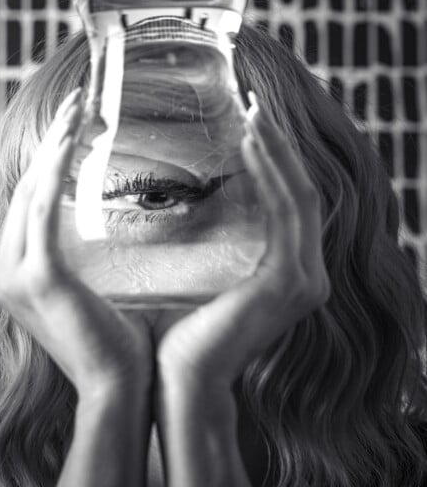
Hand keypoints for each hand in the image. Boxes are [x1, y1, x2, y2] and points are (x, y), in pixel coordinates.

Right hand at [0, 88, 154, 400]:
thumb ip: (81, 260)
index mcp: (12, 275)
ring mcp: (11, 275)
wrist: (118, 388)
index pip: (28, 206)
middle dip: (52, 143)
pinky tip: (74, 136)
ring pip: (31, 191)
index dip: (48, 162)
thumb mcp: (89, 293)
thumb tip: (101, 227)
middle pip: (25, 191)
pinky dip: (57, 169)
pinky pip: (44, 208)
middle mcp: (1, 271)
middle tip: (78, 102)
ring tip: (79, 106)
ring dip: (55, 144)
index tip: (73, 127)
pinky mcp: (36, 277)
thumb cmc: (116, 344)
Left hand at [155, 93, 330, 401]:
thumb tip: (182, 206)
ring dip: (276, 150)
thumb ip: (210, 246)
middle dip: (279, 146)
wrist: (179, 382)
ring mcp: (304, 280)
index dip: (276, 162)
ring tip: (253, 112)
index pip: (290, 206)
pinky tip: (249, 144)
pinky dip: (270, 174)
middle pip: (301, 194)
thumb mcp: (201, 279)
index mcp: (290, 276)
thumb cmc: (180, 336)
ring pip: (297, 196)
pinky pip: (285, 212)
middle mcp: (308, 276)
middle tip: (255, 104)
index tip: (251, 125)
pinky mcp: (288, 281)